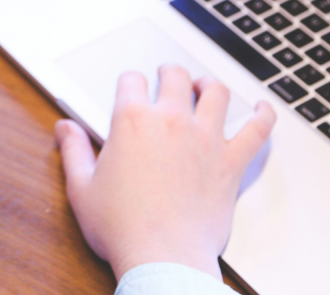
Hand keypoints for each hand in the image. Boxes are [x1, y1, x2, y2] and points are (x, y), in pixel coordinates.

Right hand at [54, 66, 275, 281]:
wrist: (162, 257)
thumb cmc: (121, 228)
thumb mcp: (82, 188)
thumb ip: (74, 151)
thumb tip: (64, 127)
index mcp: (132, 122)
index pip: (131, 81)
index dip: (129, 81)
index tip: (130, 87)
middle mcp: (171, 121)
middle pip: (175, 77)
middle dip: (169, 72)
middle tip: (168, 76)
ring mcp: (206, 139)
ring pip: (216, 93)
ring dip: (210, 84)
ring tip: (205, 86)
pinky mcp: (231, 162)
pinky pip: (257, 129)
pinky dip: (264, 115)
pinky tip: (264, 108)